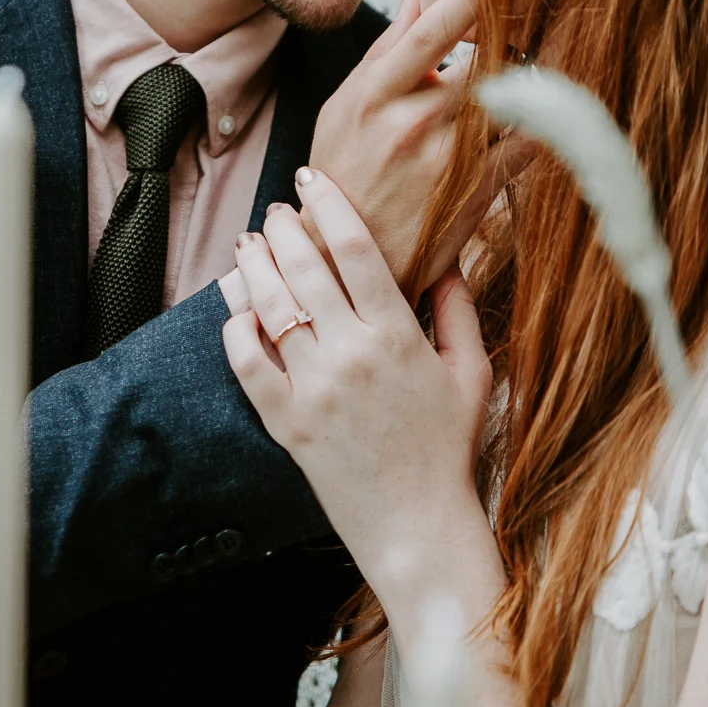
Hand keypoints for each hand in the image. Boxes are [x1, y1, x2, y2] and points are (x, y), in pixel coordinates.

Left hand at [222, 172, 503, 630]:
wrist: (417, 527)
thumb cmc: (449, 451)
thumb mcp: (472, 376)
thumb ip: (459, 312)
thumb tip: (449, 259)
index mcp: (399, 336)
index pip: (356, 249)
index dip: (329, 204)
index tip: (313, 179)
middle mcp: (352, 355)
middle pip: (303, 268)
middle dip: (282, 228)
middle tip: (275, 212)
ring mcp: (314, 389)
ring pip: (268, 307)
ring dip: (252, 266)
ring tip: (247, 245)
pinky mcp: (285, 422)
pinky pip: (246, 363)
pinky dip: (235, 329)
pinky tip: (236, 309)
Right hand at [306, 0, 528, 295]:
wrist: (345, 262)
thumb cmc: (342, 176)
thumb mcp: (345, 107)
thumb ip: (387, 49)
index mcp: (374, 95)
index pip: (431, 30)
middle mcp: (412, 123)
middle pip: (486, 61)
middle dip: (514, 39)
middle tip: (531, 24)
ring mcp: (447, 161)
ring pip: (512, 101)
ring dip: (528, 84)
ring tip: (527, 79)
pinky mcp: (477, 193)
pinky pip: (527, 146)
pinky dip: (535, 128)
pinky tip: (527, 124)